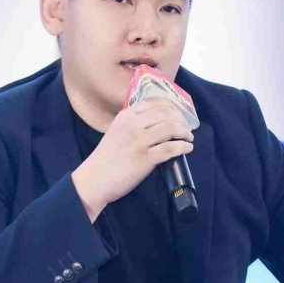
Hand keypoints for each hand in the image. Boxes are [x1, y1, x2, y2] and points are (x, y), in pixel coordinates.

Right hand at [71, 98, 193, 221]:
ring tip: (188, 137)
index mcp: (126, 116)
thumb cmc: (105, 158)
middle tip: (187, 127)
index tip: (178, 112)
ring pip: (171, 128)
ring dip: (184, 132)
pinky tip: (187, 148)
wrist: (95, 179)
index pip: (154, 103)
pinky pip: (171, 148)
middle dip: (181, 119)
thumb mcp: (116, 132)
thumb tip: (154, 123)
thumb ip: (132, 124)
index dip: (171, 106)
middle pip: (166, 114)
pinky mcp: (145, 159)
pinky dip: (183, 147)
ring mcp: (140, 141)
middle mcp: (133, 125)